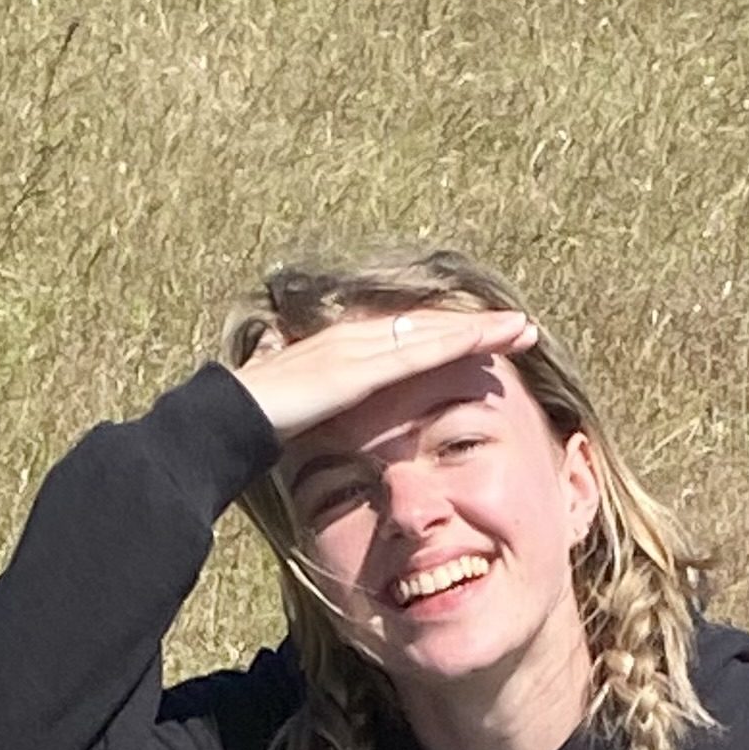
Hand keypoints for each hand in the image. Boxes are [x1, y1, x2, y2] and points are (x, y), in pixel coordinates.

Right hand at [230, 306, 537, 444]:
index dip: (448, 337)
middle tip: (521, 326)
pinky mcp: (358, 366)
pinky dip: (455, 343)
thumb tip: (321, 414)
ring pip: (432, 333)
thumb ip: (320, 408)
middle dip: (476, 326)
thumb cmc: (256, 423)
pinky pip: (417, 352)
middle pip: (428, 328)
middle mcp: (355, 339)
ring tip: (522, 329)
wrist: (226, 418)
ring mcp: (357, 348)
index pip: (409, 339)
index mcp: (345, 351)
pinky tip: (486, 339)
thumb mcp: (302, 413)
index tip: (485, 339)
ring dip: (479, 329)